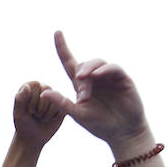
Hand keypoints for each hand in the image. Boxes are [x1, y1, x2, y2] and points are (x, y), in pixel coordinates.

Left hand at [11, 80, 65, 149]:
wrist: (32, 138)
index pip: (36, 85)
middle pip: (47, 90)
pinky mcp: (62, 106)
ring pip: (55, 99)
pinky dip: (53, 116)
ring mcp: (54, 97)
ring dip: (46, 113)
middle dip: (39, 107)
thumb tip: (27, 86)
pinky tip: (49, 119)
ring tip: (40, 117)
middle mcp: (43, 88)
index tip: (27, 109)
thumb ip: (20, 99)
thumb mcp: (19, 113)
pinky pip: (62, 107)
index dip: (31, 100)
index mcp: (30, 86)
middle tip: (35, 114)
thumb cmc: (23, 124)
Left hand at [51, 30, 151, 154]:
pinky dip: (104, 69)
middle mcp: (95, 78)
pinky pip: (112, 68)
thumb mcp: (78, 115)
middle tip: (82, 96)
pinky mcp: (123, 79)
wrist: (122, 134)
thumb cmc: (100, 125)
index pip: (70, 62)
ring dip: (89, 69)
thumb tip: (44, 93)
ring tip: (84, 80)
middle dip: (80, 76)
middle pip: (83, 65)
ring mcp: (109, 78)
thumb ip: (62, 104)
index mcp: (82, 85)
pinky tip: (97, 75)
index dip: (63, 48)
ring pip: (97, 63)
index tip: (57, 32)